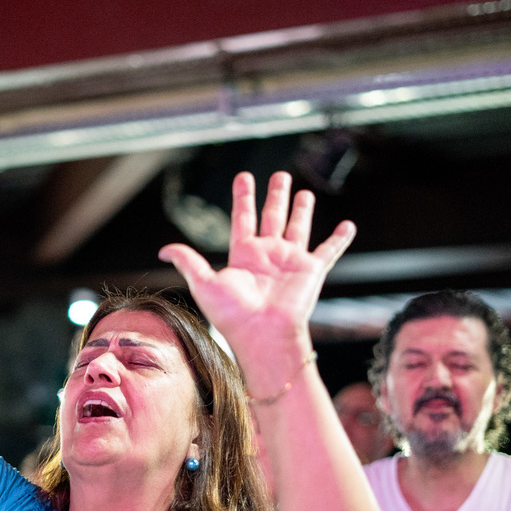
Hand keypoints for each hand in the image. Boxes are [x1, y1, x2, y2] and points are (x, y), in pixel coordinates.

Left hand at [158, 171, 354, 389]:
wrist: (263, 335)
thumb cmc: (232, 315)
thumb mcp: (204, 283)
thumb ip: (187, 261)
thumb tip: (162, 249)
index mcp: (243, 255)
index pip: (243, 219)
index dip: (243, 197)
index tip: (244, 176)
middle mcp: (268, 255)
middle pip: (272, 217)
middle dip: (276, 196)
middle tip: (279, 175)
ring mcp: (291, 261)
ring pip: (298, 227)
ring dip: (302, 210)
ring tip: (305, 192)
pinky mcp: (311, 270)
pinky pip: (329, 250)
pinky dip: (340, 238)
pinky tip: (349, 225)